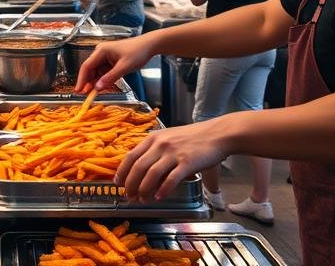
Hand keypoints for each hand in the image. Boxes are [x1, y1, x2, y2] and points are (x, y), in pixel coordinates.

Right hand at [75, 34, 153, 92]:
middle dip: (88, 82)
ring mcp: (106, 57)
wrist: (149, 46)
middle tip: (85, 95)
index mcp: (101, 51)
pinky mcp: (111, 61)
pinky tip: (103, 87)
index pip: (86, 66)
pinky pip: (103, 72)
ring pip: (96, 72)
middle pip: (90, 70)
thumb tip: (97, 87)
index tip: (78, 90)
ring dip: (96, 82)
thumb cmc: (138, 51)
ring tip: (94, 93)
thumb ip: (110, 78)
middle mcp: (101, 53)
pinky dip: (103, 80)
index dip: (81, 79)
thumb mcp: (124, 67)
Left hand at [116, 119, 232, 201]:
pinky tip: (159, 197)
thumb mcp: (169, 137)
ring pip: (151, 174)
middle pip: (138, 167)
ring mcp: (173, 153)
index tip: (118, 183)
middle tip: (129, 196)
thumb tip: (142, 170)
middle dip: (131, 185)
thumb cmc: (193, 138)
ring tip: (142, 199)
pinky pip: (171, 179)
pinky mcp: (187, 162)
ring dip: (144, 190)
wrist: (217, 134)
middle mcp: (160, 144)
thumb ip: (155, 151)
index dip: (122, 172)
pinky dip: (163, 190)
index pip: (130, 156)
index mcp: (153, 138)